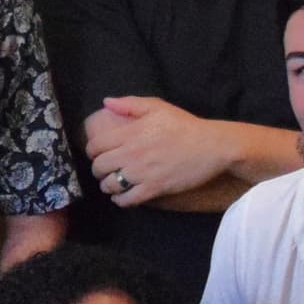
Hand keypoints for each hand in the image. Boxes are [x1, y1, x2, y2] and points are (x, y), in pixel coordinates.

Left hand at [85, 96, 225, 205]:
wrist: (211, 146)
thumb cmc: (184, 125)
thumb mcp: (157, 107)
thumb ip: (129, 104)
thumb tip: (106, 102)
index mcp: (130, 133)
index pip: (95, 146)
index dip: (92, 151)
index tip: (97, 153)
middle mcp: (131, 154)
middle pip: (99, 167)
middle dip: (98, 169)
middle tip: (104, 169)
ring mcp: (142, 173)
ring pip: (110, 185)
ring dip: (107, 185)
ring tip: (112, 183)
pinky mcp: (154, 188)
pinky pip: (127, 200)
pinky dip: (120, 200)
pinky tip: (122, 196)